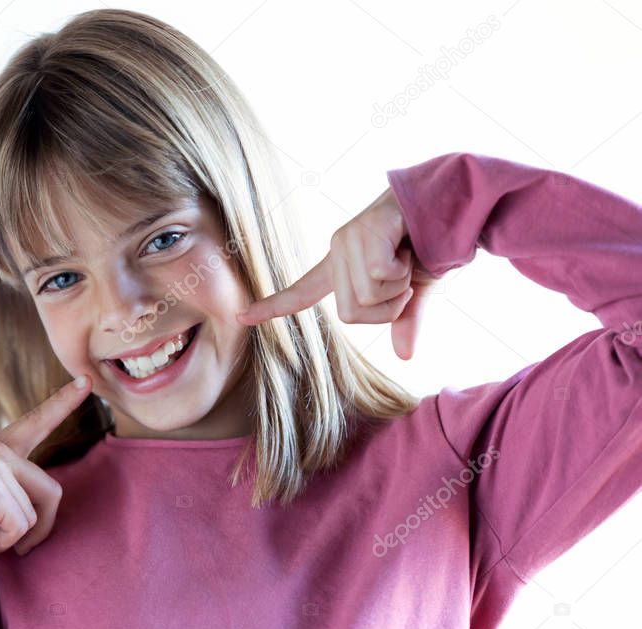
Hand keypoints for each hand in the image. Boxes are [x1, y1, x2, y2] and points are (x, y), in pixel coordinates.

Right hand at [0, 374, 92, 555]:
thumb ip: (11, 491)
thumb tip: (43, 516)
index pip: (36, 421)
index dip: (64, 402)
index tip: (86, 380)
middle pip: (52, 493)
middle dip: (38, 528)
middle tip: (6, 543)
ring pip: (34, 517)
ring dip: (7, 539)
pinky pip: (19, 529)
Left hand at [236, 187, 438, 359]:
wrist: (456, 205)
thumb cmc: (433, 244)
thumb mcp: (417, 289)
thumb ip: (405, 320)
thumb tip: (404, 356)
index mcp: (343, 266)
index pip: (301, 293)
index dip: (272, 307)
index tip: (240, 317)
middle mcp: (338, 251)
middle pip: (350, 314)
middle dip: (388, 307)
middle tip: (406, 277)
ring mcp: (346, 239)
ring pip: (364, 299)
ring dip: (398, 287)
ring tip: (407, 257)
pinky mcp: (362, 231)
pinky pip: (376, 276)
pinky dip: (402, 270)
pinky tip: (408, 247)